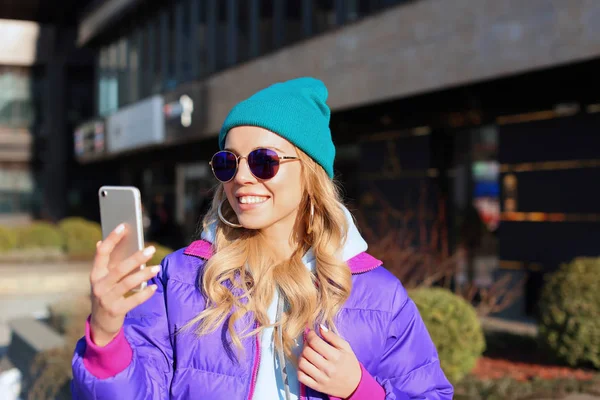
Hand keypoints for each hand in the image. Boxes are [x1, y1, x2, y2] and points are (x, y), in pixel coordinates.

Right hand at [89, 224, 159, 345]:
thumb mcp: (102, 280)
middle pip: (119, 268)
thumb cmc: (106, 295)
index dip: (112, 239)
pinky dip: (145, 294)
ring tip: (157, 268)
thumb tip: (99, 242)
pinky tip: (154, 287)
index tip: (123, 226)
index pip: (102, 252)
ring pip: (127, 283)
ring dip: (144, 274)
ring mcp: (106, 299)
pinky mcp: (115, 310)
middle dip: (136, 258)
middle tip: (152, 249)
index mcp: (95, 274)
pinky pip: (133, 300)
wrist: (100, 325)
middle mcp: (98, 285)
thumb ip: (104, 264)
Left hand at [298, 325, 361, 398]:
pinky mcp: (316, 387)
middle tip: (309, 343)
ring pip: (302, 364)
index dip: (310, 335)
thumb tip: (320, 327)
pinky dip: (300, 369)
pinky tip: (306, 365)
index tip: (311, 333)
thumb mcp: (345, 347)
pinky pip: (301, 376)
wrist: (354, 385)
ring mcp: (321, 379)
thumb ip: (332, 336)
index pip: (315, 342)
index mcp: (336, 357)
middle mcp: (327, 368)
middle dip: (306, 344)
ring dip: (302, 356)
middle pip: (307, 352)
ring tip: (308, 354)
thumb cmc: (349, 363)